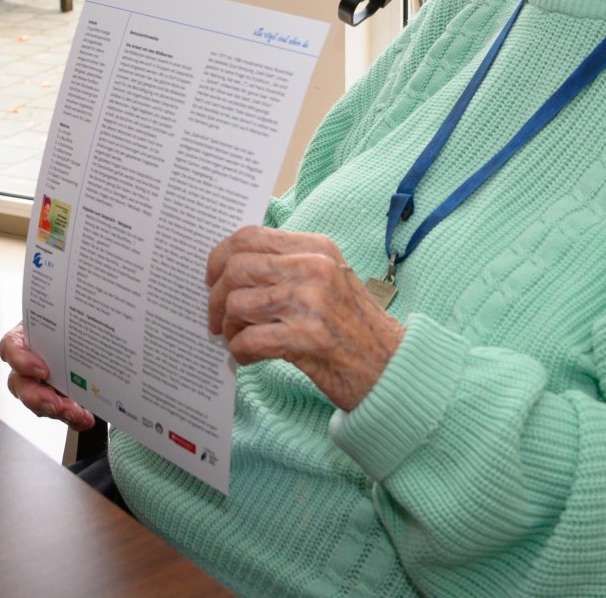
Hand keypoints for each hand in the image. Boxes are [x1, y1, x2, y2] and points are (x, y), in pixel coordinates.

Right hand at [0, 322, 95, 428]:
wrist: (92, 338)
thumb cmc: (73, 322)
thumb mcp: (69, 316)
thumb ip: (73, 318)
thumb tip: (88, 305)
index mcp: (26, 337)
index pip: (10, 347)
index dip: (22, 361)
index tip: (43, 371)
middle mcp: (26, 363)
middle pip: (19, 384)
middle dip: (37, 398)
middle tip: (58, 406)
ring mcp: (37, 383)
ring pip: (35, 403)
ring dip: (58, 412)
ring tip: (78, 415)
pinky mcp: (53, 400)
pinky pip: (57, 413)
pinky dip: (73, 419)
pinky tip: (85, 419)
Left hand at [204, 227, 403, 410]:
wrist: (393, 369)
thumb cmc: (355, 327)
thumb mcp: (328, 279)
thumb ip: (287, 266)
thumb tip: (231, 267)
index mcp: (317, 247)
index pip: (249, 237)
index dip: (220, 257)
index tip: (212, 280)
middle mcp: (314, 268)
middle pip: (237, 269)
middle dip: (216, 297)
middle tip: (216, 320)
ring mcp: (312, 302)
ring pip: (238, 304)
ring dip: (229, 328)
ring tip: (238, 340)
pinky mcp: (308, 338)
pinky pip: (249, 340)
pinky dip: (240, 352)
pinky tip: (249, 358)